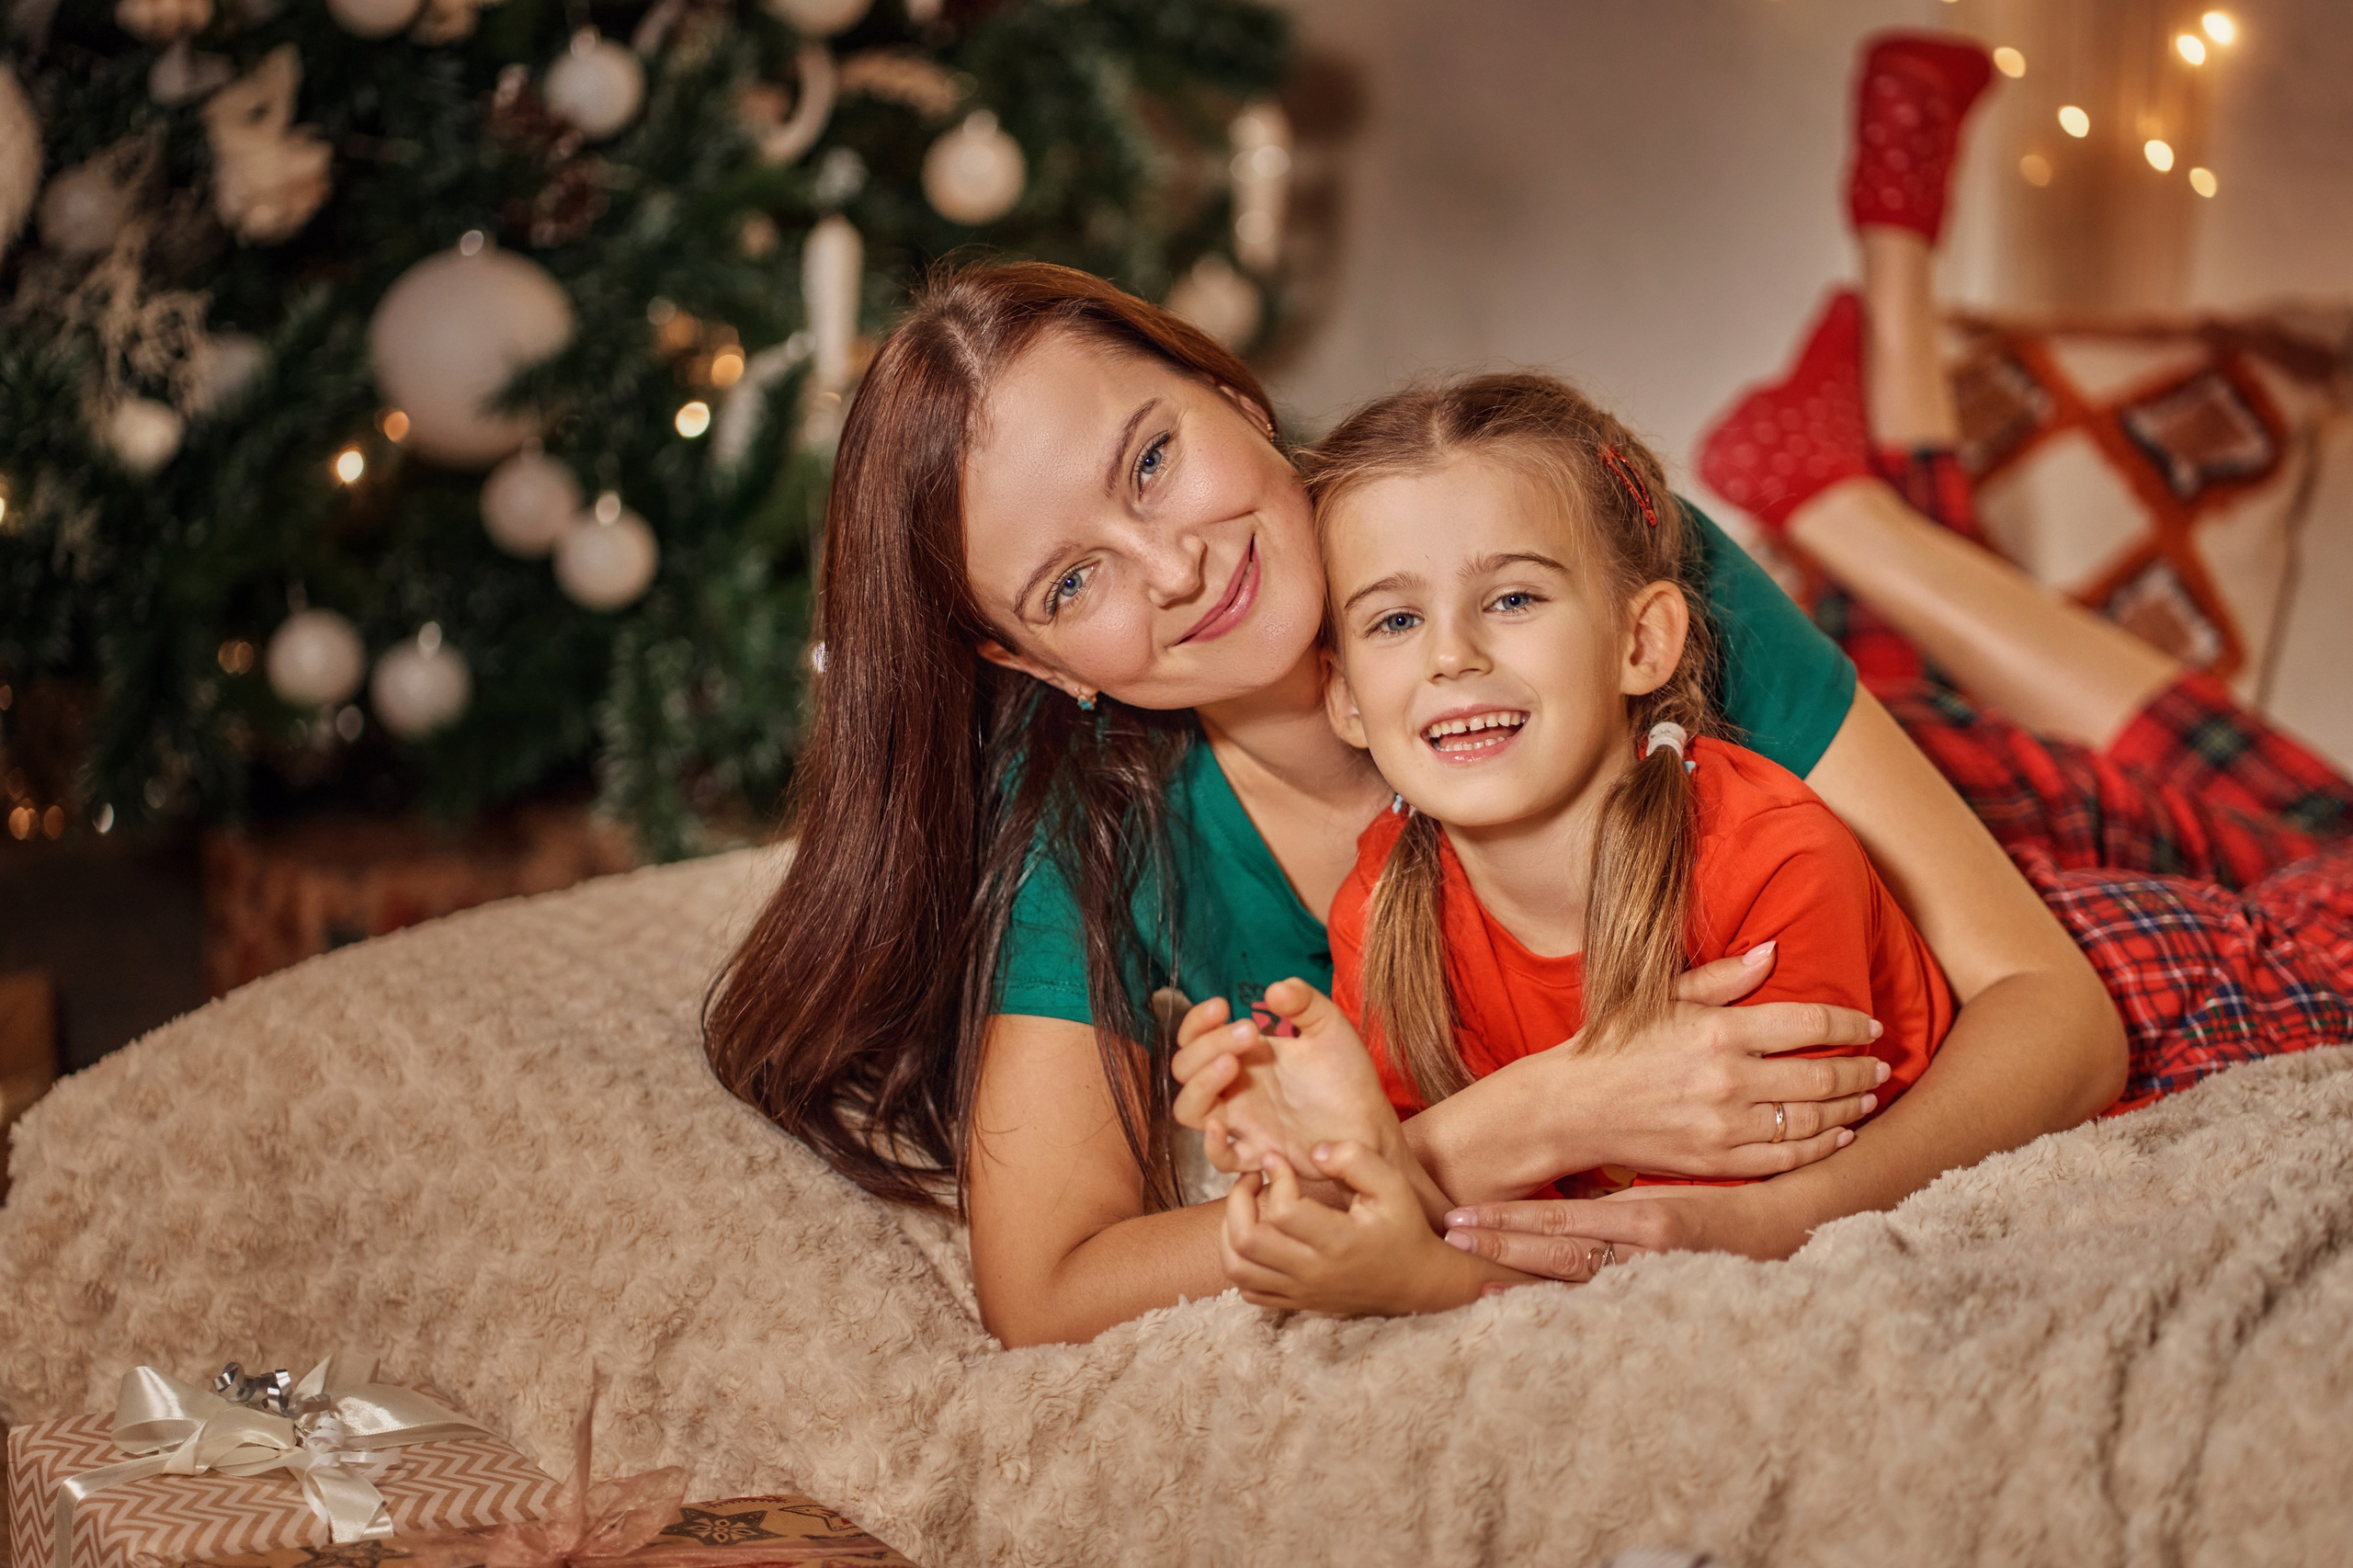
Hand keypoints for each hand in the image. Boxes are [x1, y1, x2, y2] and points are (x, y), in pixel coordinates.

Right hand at [1170, 979, 1404, 1181]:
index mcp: (1243, 1055)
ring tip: (1231, 1064)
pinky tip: (1223, 1126)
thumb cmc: (1346, 1076)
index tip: (1222, 1005)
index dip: (1197, 1021)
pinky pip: (1221, 1159)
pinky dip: (1213, 1146)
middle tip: (1249, 1033)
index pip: (1194, 1037)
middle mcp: (1234, 1088)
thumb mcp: (1330, 1029)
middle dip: (1207, 1044)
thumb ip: (1305, 1003)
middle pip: (1185, 1067)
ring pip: (1188, 1110)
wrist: (1372, 1123)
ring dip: (1200, 1085)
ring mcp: (1243, 1122)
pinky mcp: (1259, 1154)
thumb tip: (1274, 989)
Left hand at [1222, 1143, 1531, 1314]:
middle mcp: (1314, 1271)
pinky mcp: (1296, 1302)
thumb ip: (1355, 1159)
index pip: (1283, 1212)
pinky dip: (1239, 1262)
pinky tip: (1255, 1235)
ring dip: (1230, 1231)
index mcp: (1338, 1240)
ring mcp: (1301, 1291)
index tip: (1279, 1161)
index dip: (1275, 1179)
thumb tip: (1313, 1152)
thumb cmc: (1404, 1227)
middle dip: (1238, 1200)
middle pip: (1247, 1241)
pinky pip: (1247, 1290)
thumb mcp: (1393, 1184)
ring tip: (1246, 1206)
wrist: (1417, 1282)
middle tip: (1252, 1179)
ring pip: (1238, 1268)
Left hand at [1441, 1180, 1803, 1285]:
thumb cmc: (1743, 1186)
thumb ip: (1639, 1165)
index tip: (1459, 1221)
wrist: (1798, 1229)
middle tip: (1448, 1241)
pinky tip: (1514, 1293)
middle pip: (1556, 1257)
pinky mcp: (1659, 1286)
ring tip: (1466, 1269)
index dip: (1508, 1222)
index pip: (1563, 1222)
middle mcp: (1646, 1255)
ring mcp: (1651, 1278)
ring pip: (1572, 1278)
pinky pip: (1599, 1291)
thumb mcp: (1692, 1171)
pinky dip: (1555, 1292)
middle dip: (1499, 1249)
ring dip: (1517, 1272)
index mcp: (1654, 1220)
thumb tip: (1587, 1148)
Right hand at [1487, 942, 1889, 1183]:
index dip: (1850, 1022)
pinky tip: (1839, 1135)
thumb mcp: (1661, 998)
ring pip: (1812, 1120)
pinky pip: (1787, 1158)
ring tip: (1867, 1099)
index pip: (1808, 1021)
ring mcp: (1724, 1126)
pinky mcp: (1717, 1163)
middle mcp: (1727, 1080)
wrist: (1570, 1108)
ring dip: (1850, 1109)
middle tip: (1880, 1066)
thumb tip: (1773, 951)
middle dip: (1861, 1070)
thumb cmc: (1613, 1044)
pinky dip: (1822, 1147)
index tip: (1870, 1024)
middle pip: (1822, 1074)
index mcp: (1717, 1031)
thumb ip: (1722, 978)